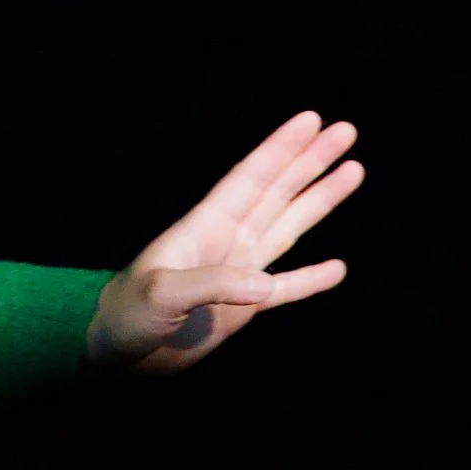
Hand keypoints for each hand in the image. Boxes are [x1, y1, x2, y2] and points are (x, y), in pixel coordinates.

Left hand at [85, 110, 362, 374]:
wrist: (117, 349)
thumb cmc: (129, 312)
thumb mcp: (161, 293)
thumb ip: (211, 285)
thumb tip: (264, 286)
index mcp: (206, 225)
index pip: (251, 178)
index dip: (281, 148)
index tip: (310, 120)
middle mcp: (227, 240)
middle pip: (277, 191)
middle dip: (310, 161)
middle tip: (345, 131)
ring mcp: (238, 272)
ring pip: (288, 227)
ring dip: (319, 200)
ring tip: (352, 171)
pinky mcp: (243, 308)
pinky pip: (287, 288)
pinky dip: (311, 278)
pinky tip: (338, 268)